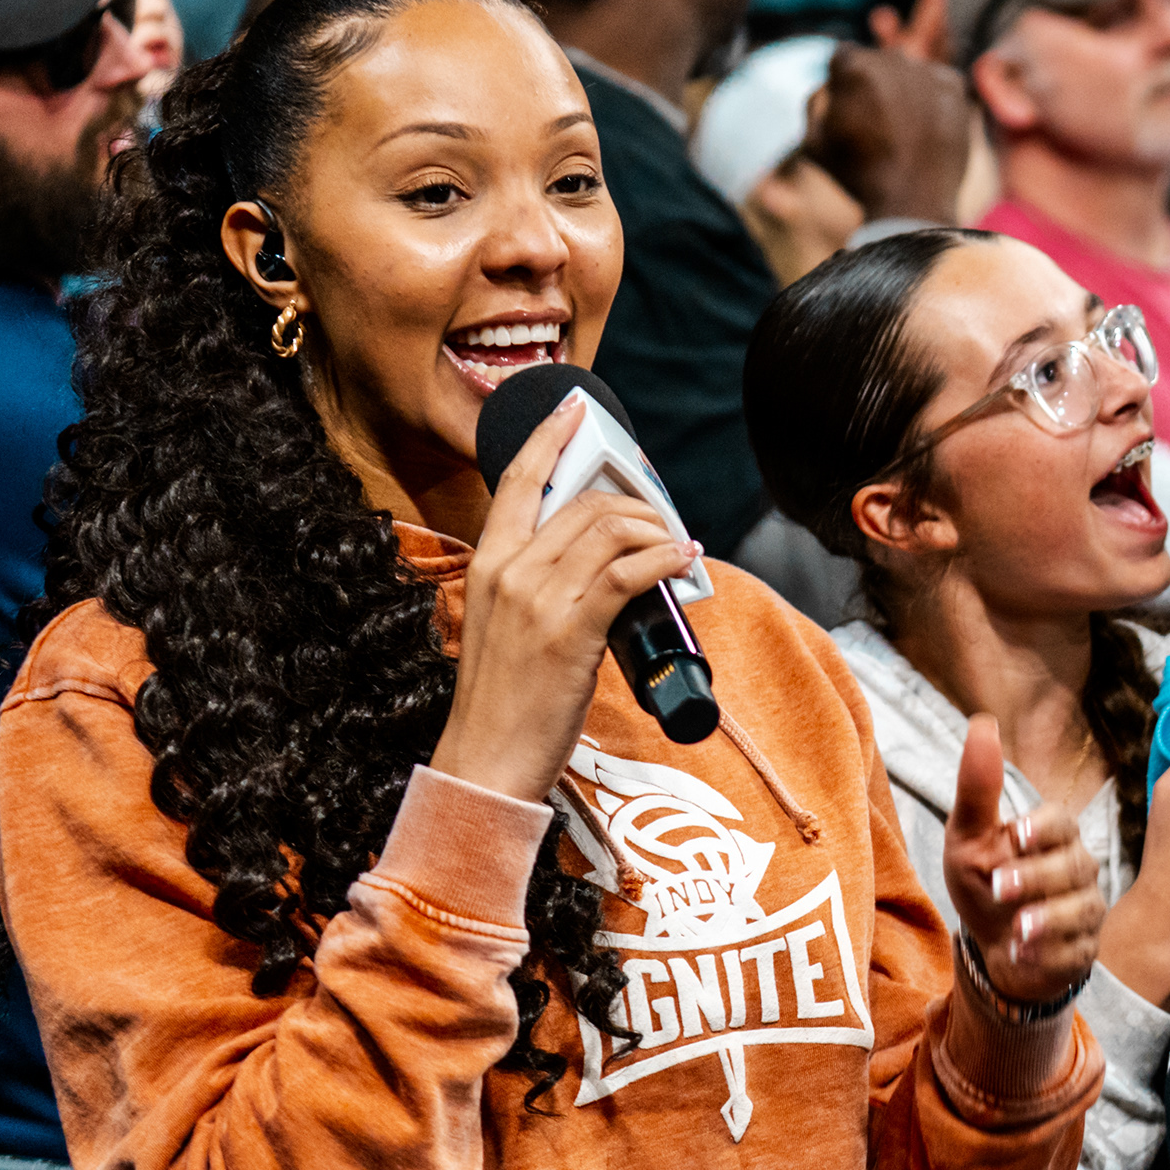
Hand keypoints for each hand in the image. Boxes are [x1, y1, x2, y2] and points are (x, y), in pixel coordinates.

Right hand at [429, 395, 702, 804]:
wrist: (486, 759)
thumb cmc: (503, 700)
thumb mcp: (507, 625)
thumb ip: (541, 586)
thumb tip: (601, 566)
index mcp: (489, 563)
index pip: (520, 480)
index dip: (550, 437)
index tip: (575, 410)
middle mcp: (510, 570)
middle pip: (585, 503)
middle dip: (638, 503)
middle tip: (667, 520)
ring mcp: (539, 599)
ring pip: (611, 530)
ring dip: (658, 531)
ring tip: (678, 547)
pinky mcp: (570, 631)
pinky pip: (628, 575)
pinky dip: (665, 559)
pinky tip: (684, 559)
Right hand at [809, 43, 975, 222]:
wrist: (912, 201)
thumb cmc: (858, 174)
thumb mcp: (813, 141)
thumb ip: (814, 101)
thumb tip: (829, 84)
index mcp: (854, 67)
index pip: (844, 57)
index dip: (843, 84)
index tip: (849, 109)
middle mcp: (893, 60)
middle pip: (878, 61)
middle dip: (873, 84)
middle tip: (877, 123)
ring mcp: (927, 73)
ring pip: (908, 71)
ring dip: (903, 89)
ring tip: (902, 129)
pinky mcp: (955, 88)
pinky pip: (937, 81)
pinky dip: (931, 97)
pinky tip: (924, 126)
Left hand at [940, 714, 1109, 1005]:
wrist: (994, 950)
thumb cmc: (984, 883)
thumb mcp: (968, 837)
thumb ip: (978, 787)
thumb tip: (982, 723)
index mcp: (1052, 836)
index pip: (1062, 822)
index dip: (1043, 828)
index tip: (1016, 836)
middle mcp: (1077, 869)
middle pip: (1074, 867)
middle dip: (1037, 878)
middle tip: (1000, 888)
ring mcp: (1085, 911)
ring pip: (1081, 910)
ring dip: (1046, 921)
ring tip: (1017, 930)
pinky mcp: (1083, 950)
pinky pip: (1076, 950)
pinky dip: (1048, 954)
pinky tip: (1022, 955)